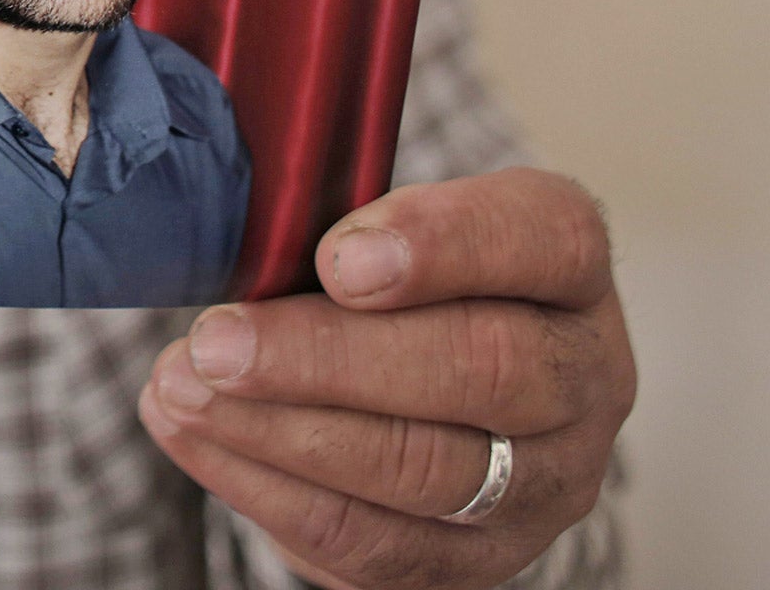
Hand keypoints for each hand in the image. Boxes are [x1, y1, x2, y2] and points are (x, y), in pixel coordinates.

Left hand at [138, 168, 634, 589]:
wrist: (429, 368)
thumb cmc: (391, 270)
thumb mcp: (382, 214)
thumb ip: (337, 214)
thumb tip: (250, 238)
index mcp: (568, 262)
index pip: (540, 238)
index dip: (439, 245)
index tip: (332, 260)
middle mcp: (586, 377)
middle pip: (483, 370)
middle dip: (328, 359)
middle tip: (216, 343)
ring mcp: (547, 482)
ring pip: (426, 472)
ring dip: (283, 434)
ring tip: (183, 389)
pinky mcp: (483, 559)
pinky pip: (380, 547)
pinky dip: (272, 495)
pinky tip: (200, 441)